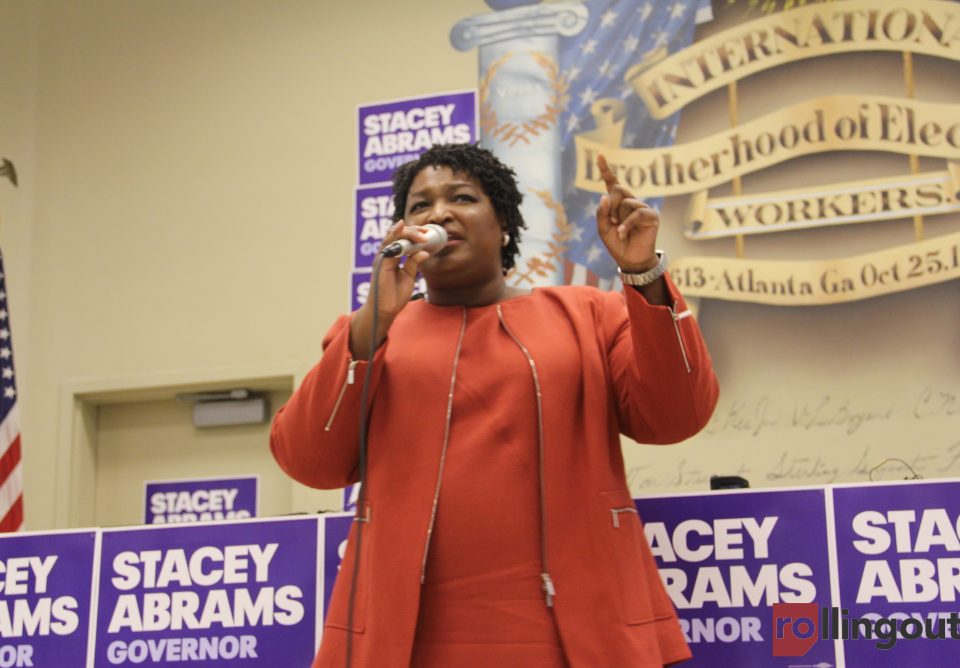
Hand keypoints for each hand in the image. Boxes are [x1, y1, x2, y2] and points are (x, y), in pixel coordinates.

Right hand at [350, 221, 430, 358]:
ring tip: (421, 234)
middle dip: (413, 231)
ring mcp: (382, 258)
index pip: (402, 239)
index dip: (414, 234)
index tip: (427, 233)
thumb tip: (424, 251)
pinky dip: (394, 235)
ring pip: (393, 237)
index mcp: (393, 257)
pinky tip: (401, 227)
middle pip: (398, 235)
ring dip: (408, 233)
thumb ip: (414, 263)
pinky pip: (387, 245)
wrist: (386, 310)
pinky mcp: (381, 262)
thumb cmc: (394, 295)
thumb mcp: (409, 276)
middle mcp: (387, 255)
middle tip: (426, 233)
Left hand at [595, 153, 659, 271]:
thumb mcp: (603, 229)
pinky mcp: (651, 216)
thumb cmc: (617, 244)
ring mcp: (642, 208)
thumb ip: (601, 213)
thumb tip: (604, 195)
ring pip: (626, 202)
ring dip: (619, 218)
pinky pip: (636, 213)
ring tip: (620, 231)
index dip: (605, 169)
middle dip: (611, 206)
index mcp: (618, 203)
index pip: (612, 182)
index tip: (599, 155)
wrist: (629, 260)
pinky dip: (626, 224)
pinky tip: (622, 233)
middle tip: (612, 221)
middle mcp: (631, 202)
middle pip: (618, 190)